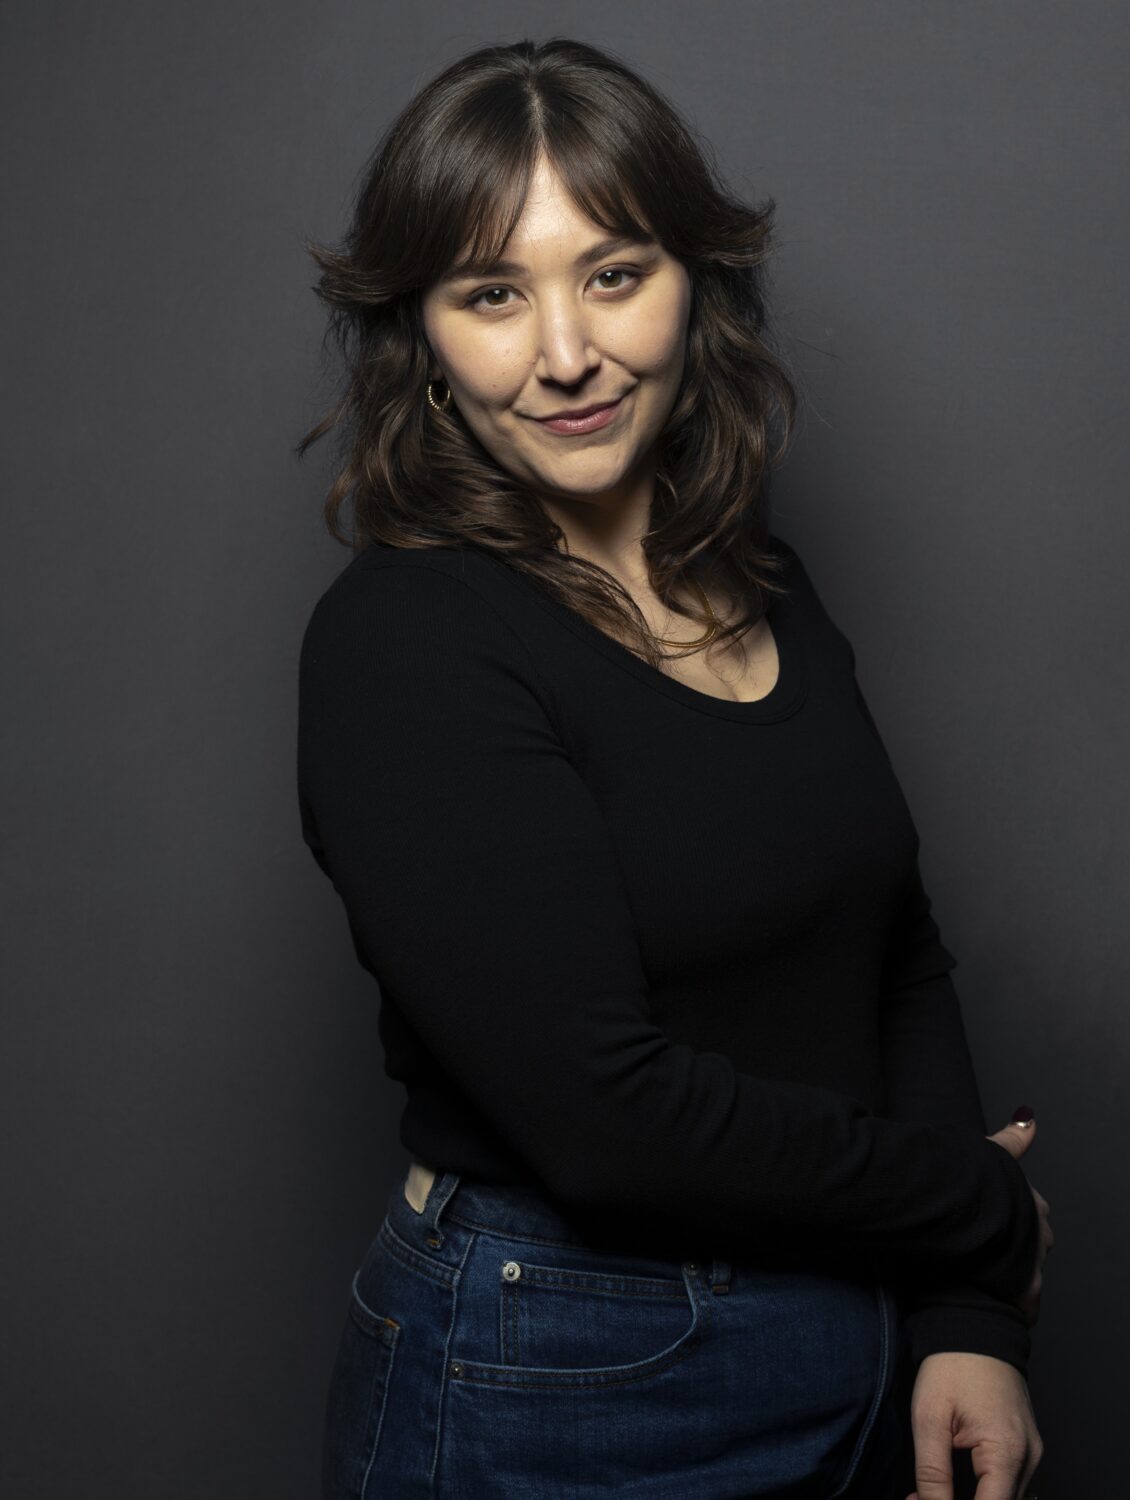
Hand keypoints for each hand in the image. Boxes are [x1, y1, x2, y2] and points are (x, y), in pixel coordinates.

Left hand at [904, 1351, 1042, 1499]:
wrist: (975, 1328)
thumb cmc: (952, 1366)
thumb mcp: (930, 1418)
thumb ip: (932, 1472)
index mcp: (1007, 1451)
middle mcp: (1029, 1457)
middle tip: (924, 1497)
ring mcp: (1032, 1452)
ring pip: (1008, 1498)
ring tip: (935, 1491)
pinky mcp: (1028, 1446)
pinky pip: (1011, 1483)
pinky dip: (988, 1491)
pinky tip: (959, 1485)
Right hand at [985, 1112, 1053, 1325]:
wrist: (966, 1204)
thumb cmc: (972, 1178)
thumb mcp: (992, 1151)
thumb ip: (1012, 1138)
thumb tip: (1030, 1116)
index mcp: (1032, 1202)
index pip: (1033, 1215)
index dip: (1012, 1222)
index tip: (996, 1226)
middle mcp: (1040, 1230)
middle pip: (1036, 1245)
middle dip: (1017, 1251)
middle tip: (987, 1253)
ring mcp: (1035, 1259)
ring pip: (1031, 1273)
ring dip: (1014, 1277)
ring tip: (990, 1279)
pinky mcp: (1025, 1286)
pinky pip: (1027, 1304)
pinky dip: (1017, 1308)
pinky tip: (1003, 1307)